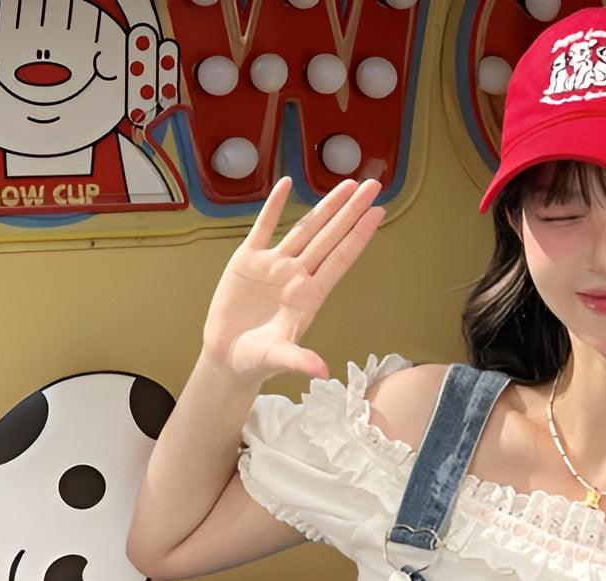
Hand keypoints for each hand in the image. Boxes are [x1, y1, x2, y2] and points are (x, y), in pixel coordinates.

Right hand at [202, 176, 384, 386]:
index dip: (359, 236)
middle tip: (373, 185)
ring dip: (325, 206)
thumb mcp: (278, 359)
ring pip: (305, 229)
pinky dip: (274, 207)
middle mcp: (296, 276)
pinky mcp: (248, 261)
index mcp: (308, 297)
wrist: (227, 357)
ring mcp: (274, 266)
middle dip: (351, 211)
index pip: (340, 259)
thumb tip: (321, 371)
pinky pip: (263, 227)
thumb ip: (300, 360)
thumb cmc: (257, 360)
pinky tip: (287, 185)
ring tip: (347, 184)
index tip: (378, 213)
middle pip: (330, 237)